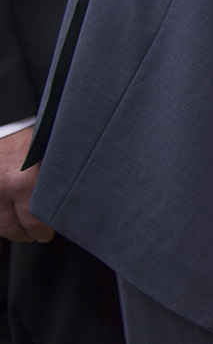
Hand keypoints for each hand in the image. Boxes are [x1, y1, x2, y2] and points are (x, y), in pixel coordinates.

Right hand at [0, 128, 50, 242]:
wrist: (5, 117)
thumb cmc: (30, 130)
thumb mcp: (47, 152)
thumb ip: (51, 175)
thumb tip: (65, 192)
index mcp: (24, 183)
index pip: (33, 221)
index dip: (41, 232)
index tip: (47, 234)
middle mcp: (1, 191)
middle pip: (11, 228)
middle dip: (25, 235)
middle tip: (35, 237)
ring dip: (7, 230)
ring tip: (19, 232)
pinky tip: (3, 219)